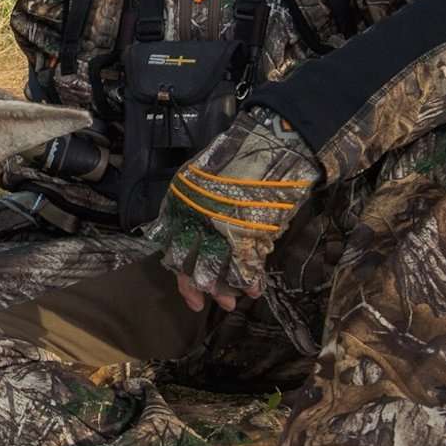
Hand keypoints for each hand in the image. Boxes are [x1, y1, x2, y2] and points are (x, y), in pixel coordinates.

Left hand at [154, 108, 320, 307]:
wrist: (272, 143)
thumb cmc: (235, 157)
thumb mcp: (198, 178)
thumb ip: (189, 207)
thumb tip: (180, 236)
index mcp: (181, 205)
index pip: (173, 249)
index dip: (181, 274)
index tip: (189, 292)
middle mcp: (197, 219)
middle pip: (193, 264)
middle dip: (200, 287)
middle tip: (206, 302)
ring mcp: (224, 228)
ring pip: (219, 269)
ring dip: (226, 288)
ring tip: (231, 301)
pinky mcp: (252, 234)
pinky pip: (247, 265)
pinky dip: (250, 279)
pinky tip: (253, 289)